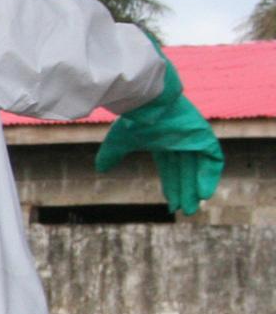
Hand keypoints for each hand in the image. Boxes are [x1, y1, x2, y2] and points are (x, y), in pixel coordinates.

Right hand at [94, 96, 222, 215]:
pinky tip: (204, 193)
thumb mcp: (118, 142)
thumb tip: (99, 169)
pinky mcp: (204, 136)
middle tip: (185, 211)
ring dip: (196, 187)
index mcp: (162, 143)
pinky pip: (212, 159)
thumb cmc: (132, 119)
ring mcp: (193, 139)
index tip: (171, 205)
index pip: (169, 169)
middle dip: (184, 192)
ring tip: (194, 206)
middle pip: (184, 172)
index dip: (171, 187)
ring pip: (197, 168)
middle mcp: (179, 142)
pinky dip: (209, 176)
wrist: (147, 102)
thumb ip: (111, 155)